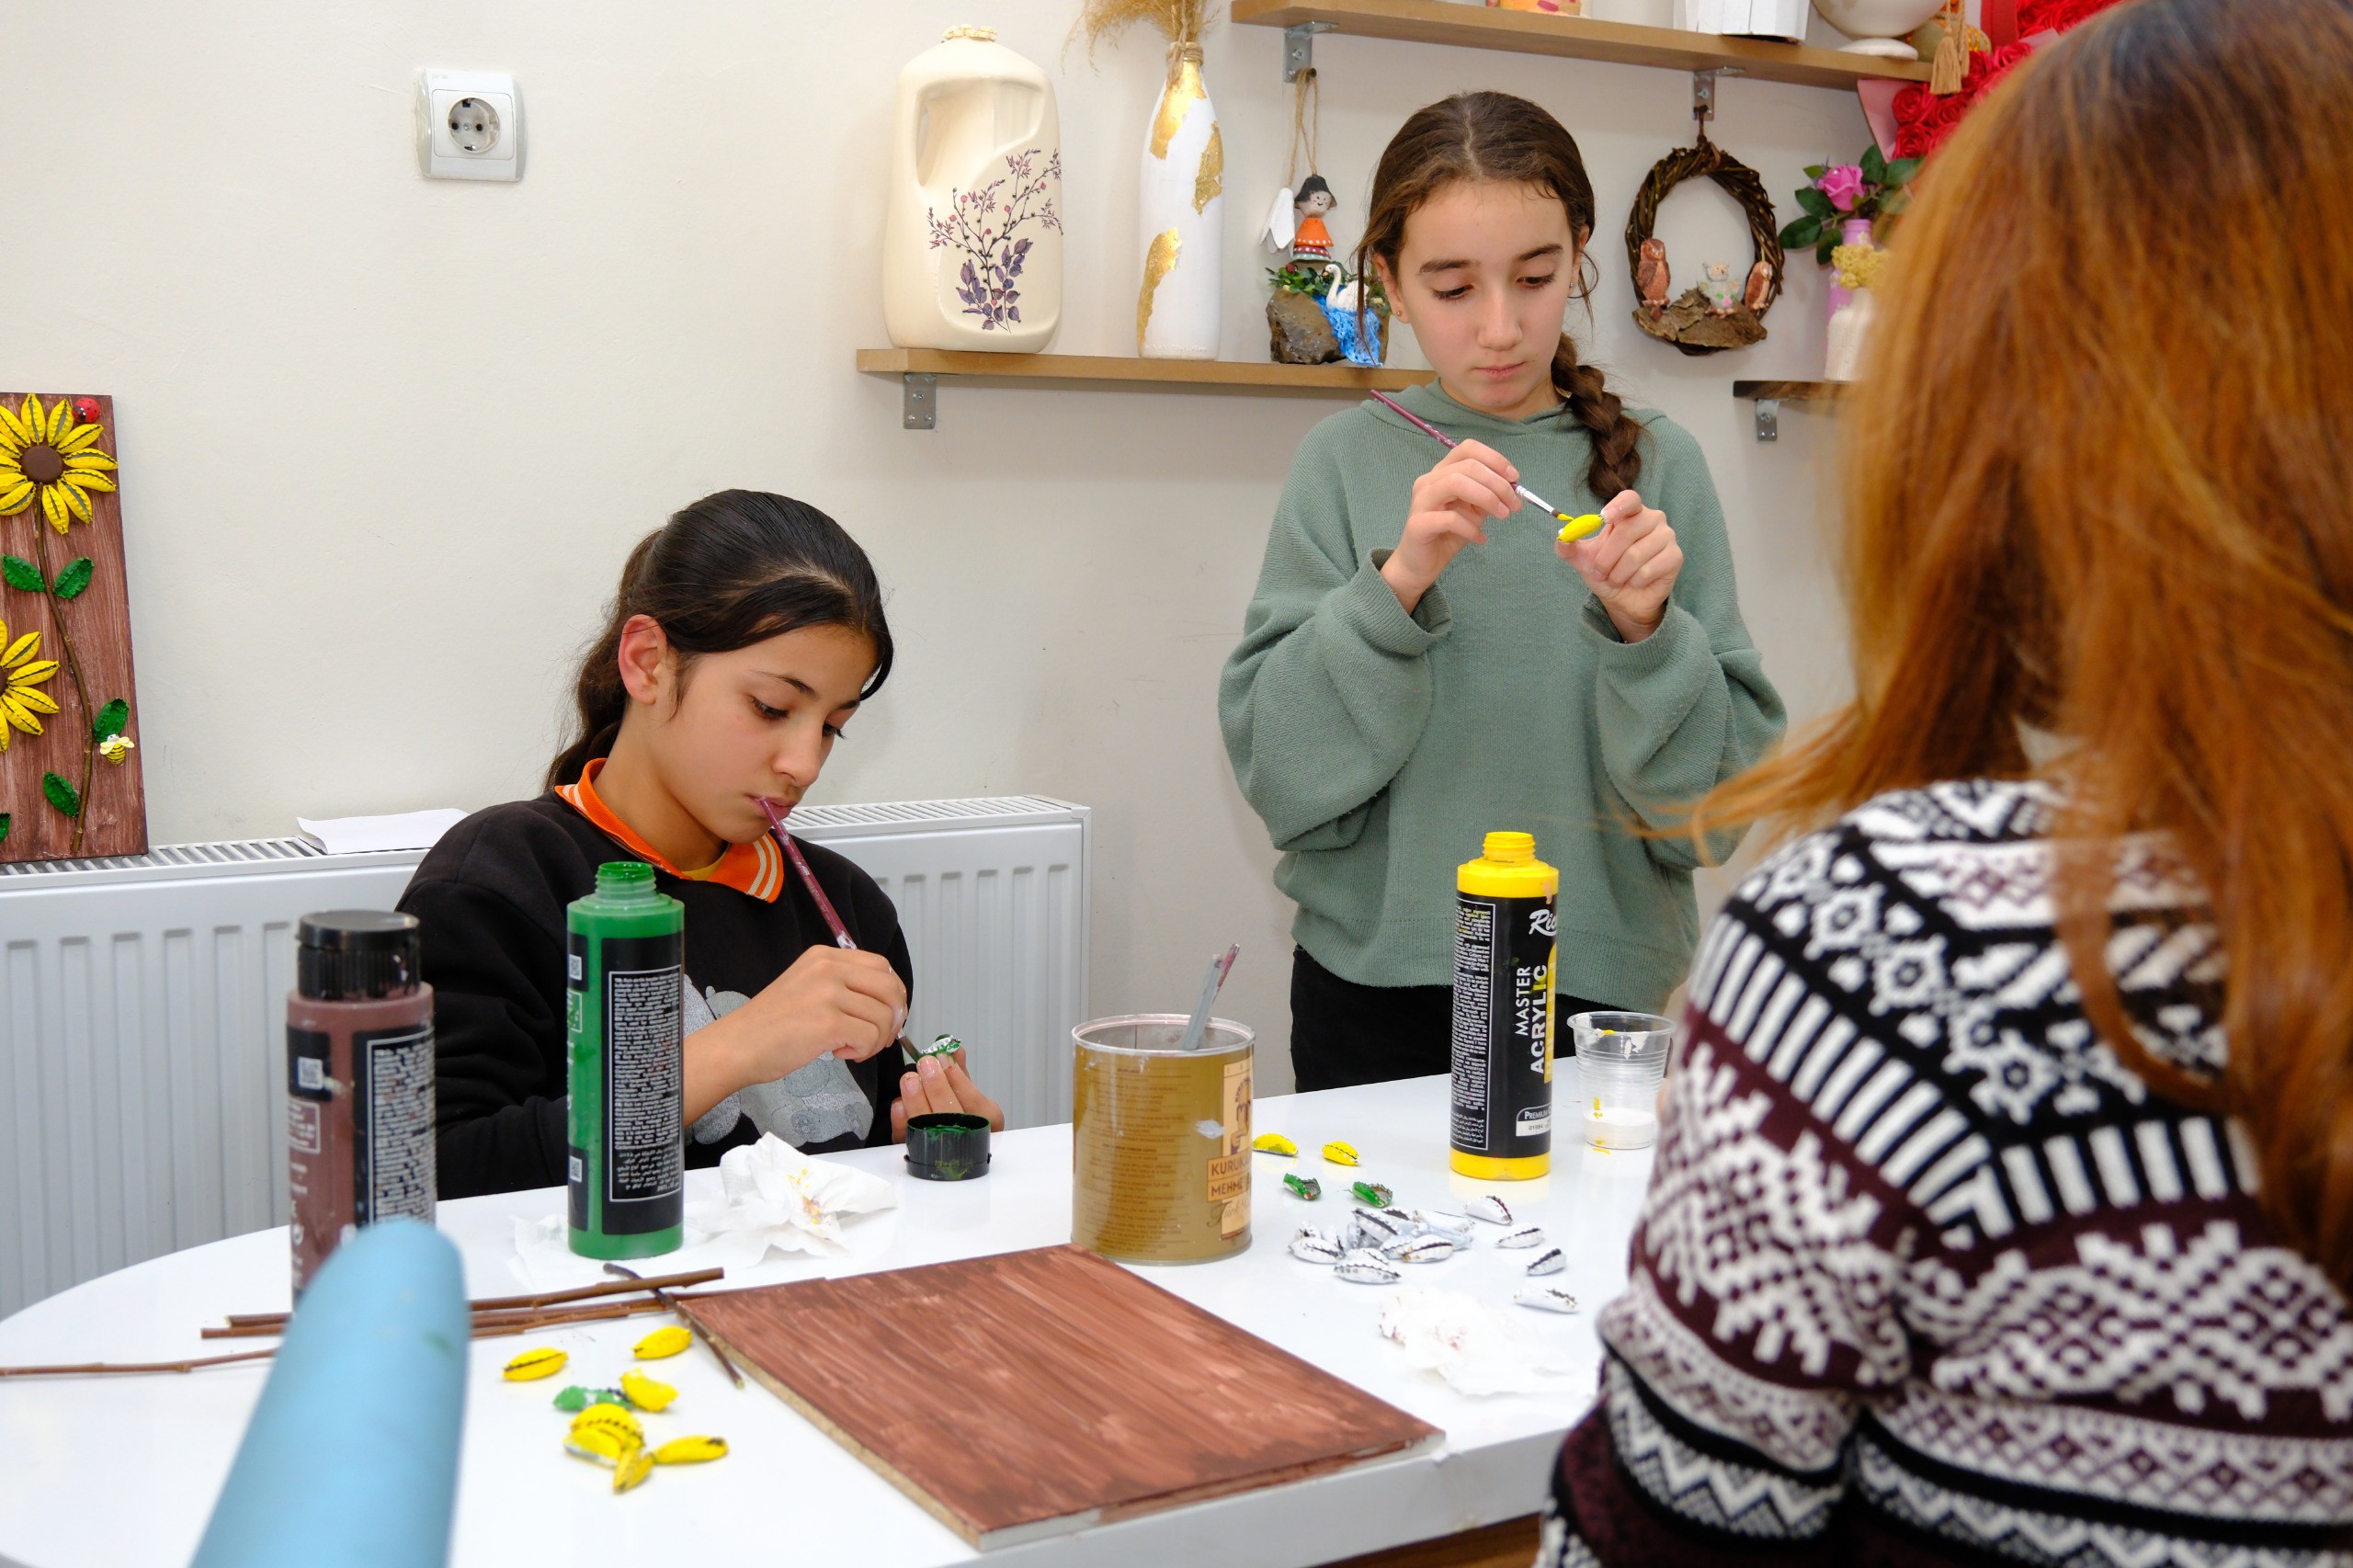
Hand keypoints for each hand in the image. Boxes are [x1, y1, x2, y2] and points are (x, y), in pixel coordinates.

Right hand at [685, 946, 906, 1119]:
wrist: (737, 1046)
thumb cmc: (769, 1026)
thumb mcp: (806, 986)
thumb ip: (841, 985)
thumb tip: (885, 1003)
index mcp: (824, 956)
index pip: (881, 966)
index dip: (892, 993)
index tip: (886, 1015)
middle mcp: (828, 968)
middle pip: (890, 987)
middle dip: (894, 1017)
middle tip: (878, 1037)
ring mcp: (828, 993)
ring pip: (883, 1016)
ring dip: (876, 1040)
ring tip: (851, 1048)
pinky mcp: (828, 1022)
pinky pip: (870, 1037)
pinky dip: (863, 1051)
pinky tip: (841, 1054)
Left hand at [890, 1051, 1006, 1141]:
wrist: (944, 1146)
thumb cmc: (958, 1116)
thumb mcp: (964, 1092)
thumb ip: (959, 1071)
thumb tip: (955, 1048)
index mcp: (985, 1122)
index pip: (976, 1103)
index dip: (959, 1080)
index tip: (944, 1059)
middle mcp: (967, 1139)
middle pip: (953, 1117)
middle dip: (938, 1087)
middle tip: (926, 1064)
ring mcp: (941, 1150)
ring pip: (929, 1128)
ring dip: (918, 1100)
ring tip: (910, 1079)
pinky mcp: (916, 1155)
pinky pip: (908, 1140)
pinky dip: (902, 1121)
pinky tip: (899, 1104)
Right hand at [1381, 441, 1521, 613]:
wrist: (1420, 563)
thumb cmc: (1448, 533)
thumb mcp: (1474, 511)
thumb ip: (1488, 495)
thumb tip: (1512, 487)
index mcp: (1442, 472)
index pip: (1467, 449)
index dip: (1494, 459)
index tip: (1514, 477)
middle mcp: (1429, 481)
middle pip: (1467, 466)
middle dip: (1497, 483)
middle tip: (1514, 503)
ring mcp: (1421, 501)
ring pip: (1456, 483)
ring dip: (1486, 498)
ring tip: (1502, 515)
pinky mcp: (1418, 524)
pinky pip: (1450, 519)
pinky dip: (1471, 528)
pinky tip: (1481, 538)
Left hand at [1557, 489, 1681, 642]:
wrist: (1625, 599)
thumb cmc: (1608, 571)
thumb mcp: (1584, 560)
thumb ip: (1570, 547)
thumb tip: (1561, 538)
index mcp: (1631, 513)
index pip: (1629, 499)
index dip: (1618, 506)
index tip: (1604, 518)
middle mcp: (1652, 519)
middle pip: (1626, 531)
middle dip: (1606, 558)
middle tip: (1599, 573)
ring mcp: (1667, 537)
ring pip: (1636, 554)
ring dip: (1619, 573)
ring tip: (1616, 579)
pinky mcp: (1675, 557)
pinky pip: (1649, 569)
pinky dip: (1635, 580)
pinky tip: (1635, 582)